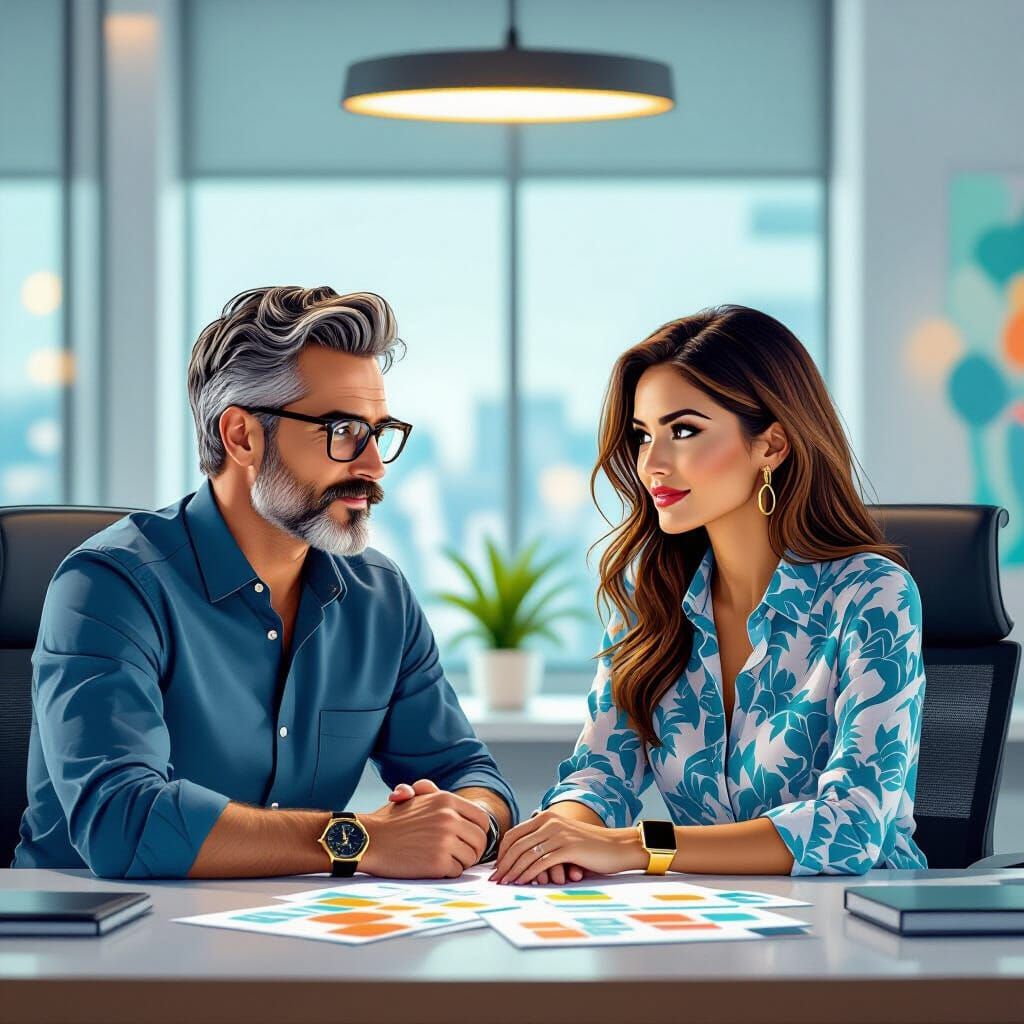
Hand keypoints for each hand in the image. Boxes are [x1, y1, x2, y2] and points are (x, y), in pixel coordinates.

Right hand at [359, 778, 489, 878]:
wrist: (369, 840)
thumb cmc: (391, 821)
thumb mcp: (415, 798)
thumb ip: (439, 799)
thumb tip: (458, 812)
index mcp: (446, 800)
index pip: (481, 819)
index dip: (478, 832)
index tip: (470, 840)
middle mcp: (449, 818)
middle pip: (480, 840)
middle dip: (473, 850)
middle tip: (460, 855)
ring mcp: (445, 840)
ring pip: (471, 858)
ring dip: (460, 862)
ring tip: (443, 860)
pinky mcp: (438, 862)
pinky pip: (457, 872)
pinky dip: (448, 872)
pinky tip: (432, 867)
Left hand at [488, 808, 647, 883]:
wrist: (617, 847)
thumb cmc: (590, 847)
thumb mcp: (563, 837)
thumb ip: (543, 842)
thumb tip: (519, 859)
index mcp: (545, 817)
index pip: (514, 834)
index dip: (502, 852)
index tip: (496, 868)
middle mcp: (549, 822)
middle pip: (516, 844)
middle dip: (503, 864)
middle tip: (495, 880)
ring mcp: (558, 834)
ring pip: (526, 854)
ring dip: (513, 871)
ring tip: (505, 884)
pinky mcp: (568, 848)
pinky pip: (541, 862)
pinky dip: (528, 873)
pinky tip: (522, 882)